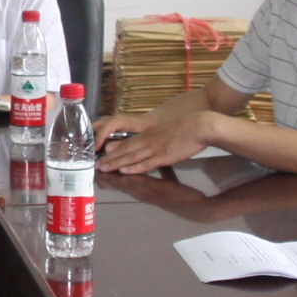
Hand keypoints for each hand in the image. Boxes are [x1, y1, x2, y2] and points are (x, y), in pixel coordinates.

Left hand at [95, 111, 215, 174]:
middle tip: (96, 165)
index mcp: (149, 135)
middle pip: (125, 150)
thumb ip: (156, 139)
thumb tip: (149, 146)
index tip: (102, 156)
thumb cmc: (186, 130)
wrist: (200, 126)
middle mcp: (148, 141)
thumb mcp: (166, 132)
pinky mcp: (164, 156)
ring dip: (116, 163)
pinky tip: (124, 170)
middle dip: (110, 159)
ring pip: (132, 157)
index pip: (127, 143)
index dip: (113, 151)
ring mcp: (155, 148)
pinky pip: (146, 163)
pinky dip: (134, 167)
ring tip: (103, 169)